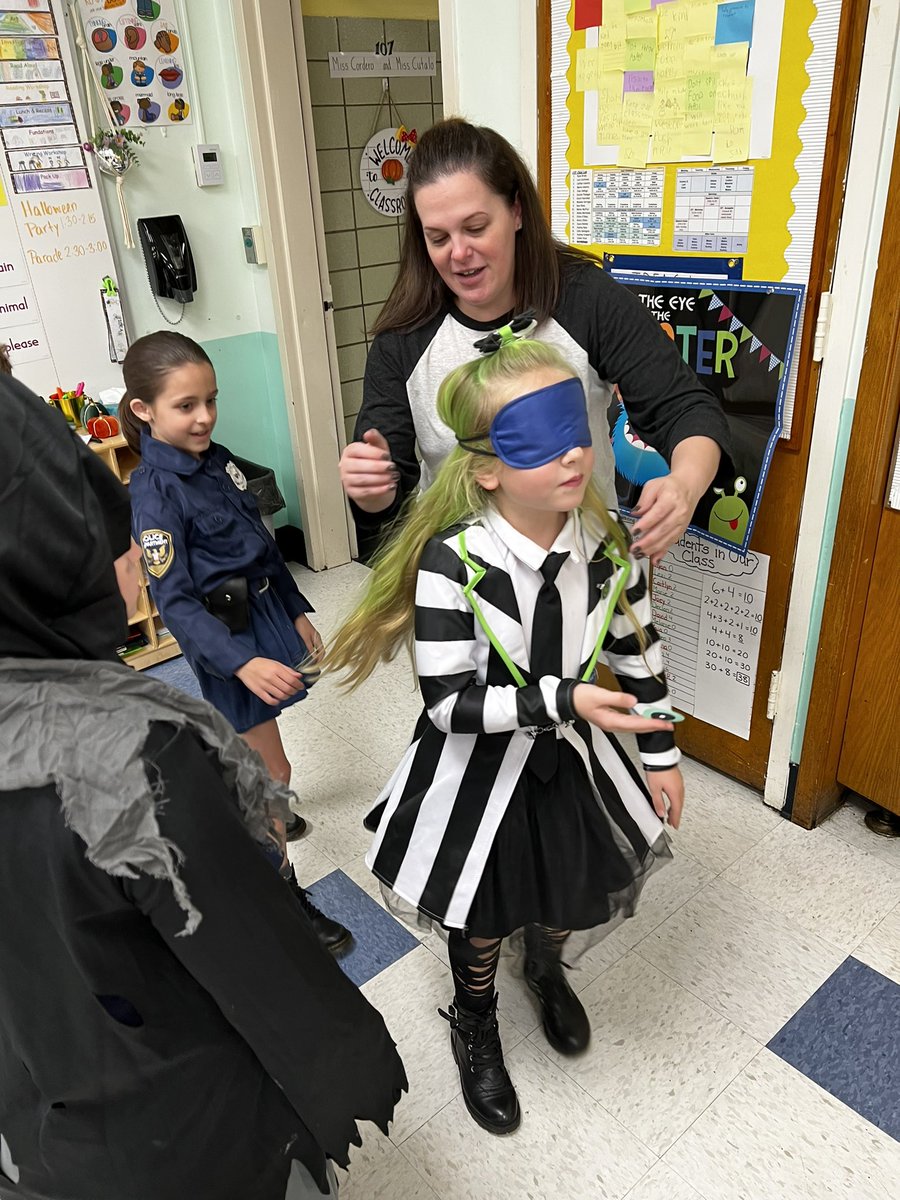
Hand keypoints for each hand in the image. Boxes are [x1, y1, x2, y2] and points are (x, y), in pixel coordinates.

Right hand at [235, 657, 303, 704]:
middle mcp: (270, 677)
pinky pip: (270, 701)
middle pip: (288, 689)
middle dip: (294, 691)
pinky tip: (278, 698)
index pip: (292, 680)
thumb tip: (299, 676)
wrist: (245, 665)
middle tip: (295, 690)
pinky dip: (277, 701)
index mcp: (276, 669)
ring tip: (287, 694)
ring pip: (281, 696)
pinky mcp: (258, 692)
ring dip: (287, 696)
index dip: (299, 685)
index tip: (301, 686)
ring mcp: (264, 685)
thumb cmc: (260, 664)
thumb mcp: (276, 663)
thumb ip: (288, 670)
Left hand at [294, 614, 322, 661]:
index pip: (322, 652)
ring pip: (316, 648)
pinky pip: (312, 645)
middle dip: (317, 658)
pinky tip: (305, 652)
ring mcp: (313, 636)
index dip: (320, 660)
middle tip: (312, 665)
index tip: (315, 666)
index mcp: (318, 639)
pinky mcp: (309, 635)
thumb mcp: (305, 638)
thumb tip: (313, 658)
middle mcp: (317, 638)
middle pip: (320, 651)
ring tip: (309, 660)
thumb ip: (309, 648)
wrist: (296, 615)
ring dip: (313, 654)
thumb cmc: (301, 624)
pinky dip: (310, 650)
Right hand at [339, 429, 398, 510]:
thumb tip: (369, 432)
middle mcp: (345, 465)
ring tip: (393, 477)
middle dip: (378, 467)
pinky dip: (379, 490)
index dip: (373, 453)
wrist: (373, 483)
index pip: (357, 450)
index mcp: (350, 451)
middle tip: (392, 467)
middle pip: (359, 466)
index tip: (386, 455)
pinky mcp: (352, 492)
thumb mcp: (378, 449)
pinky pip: (365, 492)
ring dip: (380, 479)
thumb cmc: (374, 464)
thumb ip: (376, 439)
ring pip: (362, 479)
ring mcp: (346, 480)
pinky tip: (389, 486)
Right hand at [572, 684, 675, 734]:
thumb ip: (616, 698)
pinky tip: (645, 719)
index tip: (664, 722)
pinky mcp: (612, 719)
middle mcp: (613, 725)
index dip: (652, 723)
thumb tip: (633, 700)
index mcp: (611, 721)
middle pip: (638, 728)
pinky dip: (641, 722)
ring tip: (661, 722)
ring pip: (635, 727)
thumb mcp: (599, 695)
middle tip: (670, 724)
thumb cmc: (581, 698)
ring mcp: (612, 723)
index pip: (637, 724)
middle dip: (654, 726)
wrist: (568, 700)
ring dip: (649, 725)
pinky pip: (630, 723)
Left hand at [632, 435, 719, 564]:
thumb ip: (643, 500)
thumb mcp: (653, 486)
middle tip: (635, 548)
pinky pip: (671, 543)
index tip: (635, 531)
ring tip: (640, 554)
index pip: (658, 513)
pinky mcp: (681, 530)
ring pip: (667, 539)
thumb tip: (636, 513)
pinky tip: (654, 559)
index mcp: (671, 498)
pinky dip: (662, 552)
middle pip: (662, 529)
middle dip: (647, 542)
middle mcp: (679, 512)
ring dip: (653, 549)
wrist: (688, 487)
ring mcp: (681, 523)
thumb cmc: (670, 486)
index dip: (646, 524)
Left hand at [644, 766, 683, 828]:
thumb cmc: (657, 770)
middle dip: (675, 815)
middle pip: (679, 805)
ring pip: (679, 799)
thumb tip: (661, 813)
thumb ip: (658, 802)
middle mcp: (680, 788)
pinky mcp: (677, 779)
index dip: (676, 819)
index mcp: (675, 792)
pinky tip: (672, 800)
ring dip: (676, 807)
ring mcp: (679, 783)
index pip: (677, 810)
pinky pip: (678, 793)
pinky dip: (676, 800)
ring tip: (671, 813)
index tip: (675, 826)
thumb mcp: (654, 789)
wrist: (660, 756)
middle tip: (672, 822)